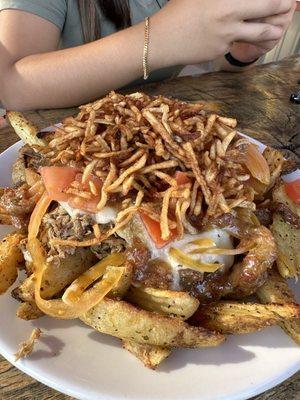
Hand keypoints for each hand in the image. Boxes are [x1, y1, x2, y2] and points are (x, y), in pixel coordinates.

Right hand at [150, 0, 294, 68]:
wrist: (161, 39)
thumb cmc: (177, 12)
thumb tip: (241, 2)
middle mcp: (230, 9)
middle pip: (270, 5)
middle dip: (284, 5)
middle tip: (290, 5)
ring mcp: (228, 31)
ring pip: (262, 31)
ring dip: (274, 29)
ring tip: (277, 28)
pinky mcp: (222, 49)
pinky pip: (241, 44)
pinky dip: (246, 41)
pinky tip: (244, 39)